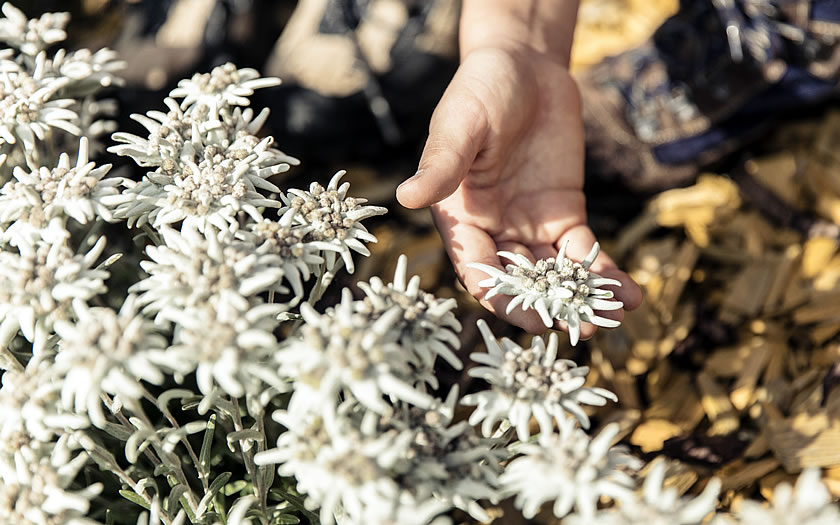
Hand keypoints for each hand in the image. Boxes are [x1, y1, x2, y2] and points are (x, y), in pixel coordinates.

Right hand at [397, 46, 641, 334]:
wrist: (523, 67)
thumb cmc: (480, 91)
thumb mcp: (460, 124)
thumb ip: (441, 163)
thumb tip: (407, 196)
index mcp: (461, 219)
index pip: (478, 270)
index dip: (502, 296)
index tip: (532, 317)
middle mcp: (494, 232)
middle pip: (519, 283)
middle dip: (549, 307)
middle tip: (581, 327)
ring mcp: (530, 226)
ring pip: (555, 274)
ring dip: (581, 298)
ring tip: (612, 317)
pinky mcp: (564, 214)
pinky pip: (584, 252)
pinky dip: (605, 273)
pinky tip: (631, 294)